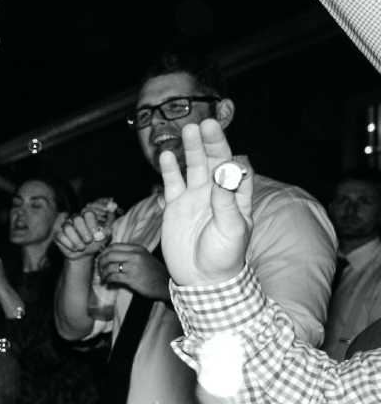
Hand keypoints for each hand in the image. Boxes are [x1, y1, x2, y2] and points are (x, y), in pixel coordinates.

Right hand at [55, 212, 110, 260]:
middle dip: (84, 232)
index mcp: (87, 217)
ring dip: (77, 240)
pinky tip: (74, 248)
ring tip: (82, 247)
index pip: (88, 213)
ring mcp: (65, 226)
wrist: (84, 255)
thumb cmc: (94, 244)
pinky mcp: (57, 234)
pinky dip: (69, 244)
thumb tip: (104, 230)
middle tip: (89, 241)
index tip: (95, 234)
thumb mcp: (104, 238)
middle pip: (77, 219)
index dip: (92, 224)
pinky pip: (61, 236)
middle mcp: (75, 218)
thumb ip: (106, 232)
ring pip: (68, 228)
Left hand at [96, 243, 169, 299]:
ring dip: (103, 273)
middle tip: (100, 269)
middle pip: (109, 255)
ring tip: (103, 278)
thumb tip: (110, 256)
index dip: (104, 252)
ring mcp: (133, 267)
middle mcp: (135, 256)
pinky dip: (107, 280)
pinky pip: (113, 277)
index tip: (101, 259)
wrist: (167, 285)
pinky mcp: (131, 278)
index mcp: (137, 249)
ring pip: (109, 266)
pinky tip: (108, 283)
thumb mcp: (144, 258)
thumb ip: (130, 255)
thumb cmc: (154, 272)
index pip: (113, 246)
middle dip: (101, 262)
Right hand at [158, 120, 252, 286]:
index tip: (226, 149)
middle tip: (205, 123)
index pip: (235, 169)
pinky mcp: (176, 206)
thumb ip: (227, 201)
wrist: (201, 280)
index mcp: (236, 198)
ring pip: (193, 167)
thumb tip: (225, 173)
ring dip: (191, 149)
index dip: (231, 156)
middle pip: (214, 161)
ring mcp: (195, 199)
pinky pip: (172, 183)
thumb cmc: (225, 257)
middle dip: (211, 143)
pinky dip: (169, 170)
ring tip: (188, 130)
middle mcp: (216, 194)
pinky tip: (166, 156)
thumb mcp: (232, 229)